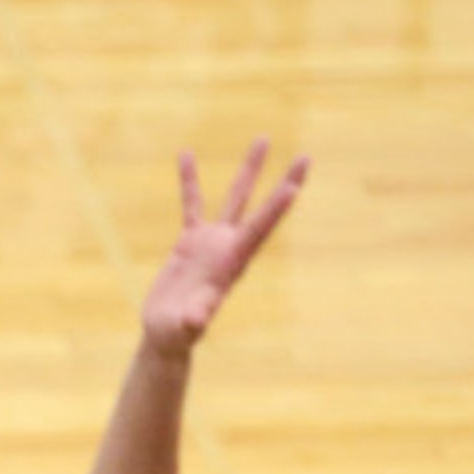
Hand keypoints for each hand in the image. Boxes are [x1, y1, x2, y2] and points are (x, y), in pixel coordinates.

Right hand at [142, 141, 308, 354]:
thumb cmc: (177, 334)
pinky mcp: (190, 241)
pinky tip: (186, 154)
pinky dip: (190, 180)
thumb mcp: (185, 328)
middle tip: (307, 157)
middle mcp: (229, 247)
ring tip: (263, 140)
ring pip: (235, 198)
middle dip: (282, 182)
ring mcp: (212, 241)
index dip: (275, 210)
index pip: (257, 231)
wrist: (167, 333)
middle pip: (261, 207)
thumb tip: (196, 321)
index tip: (294, 187)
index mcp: (232, 263)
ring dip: (249, 170)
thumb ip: (194, 320)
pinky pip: (192, 203)